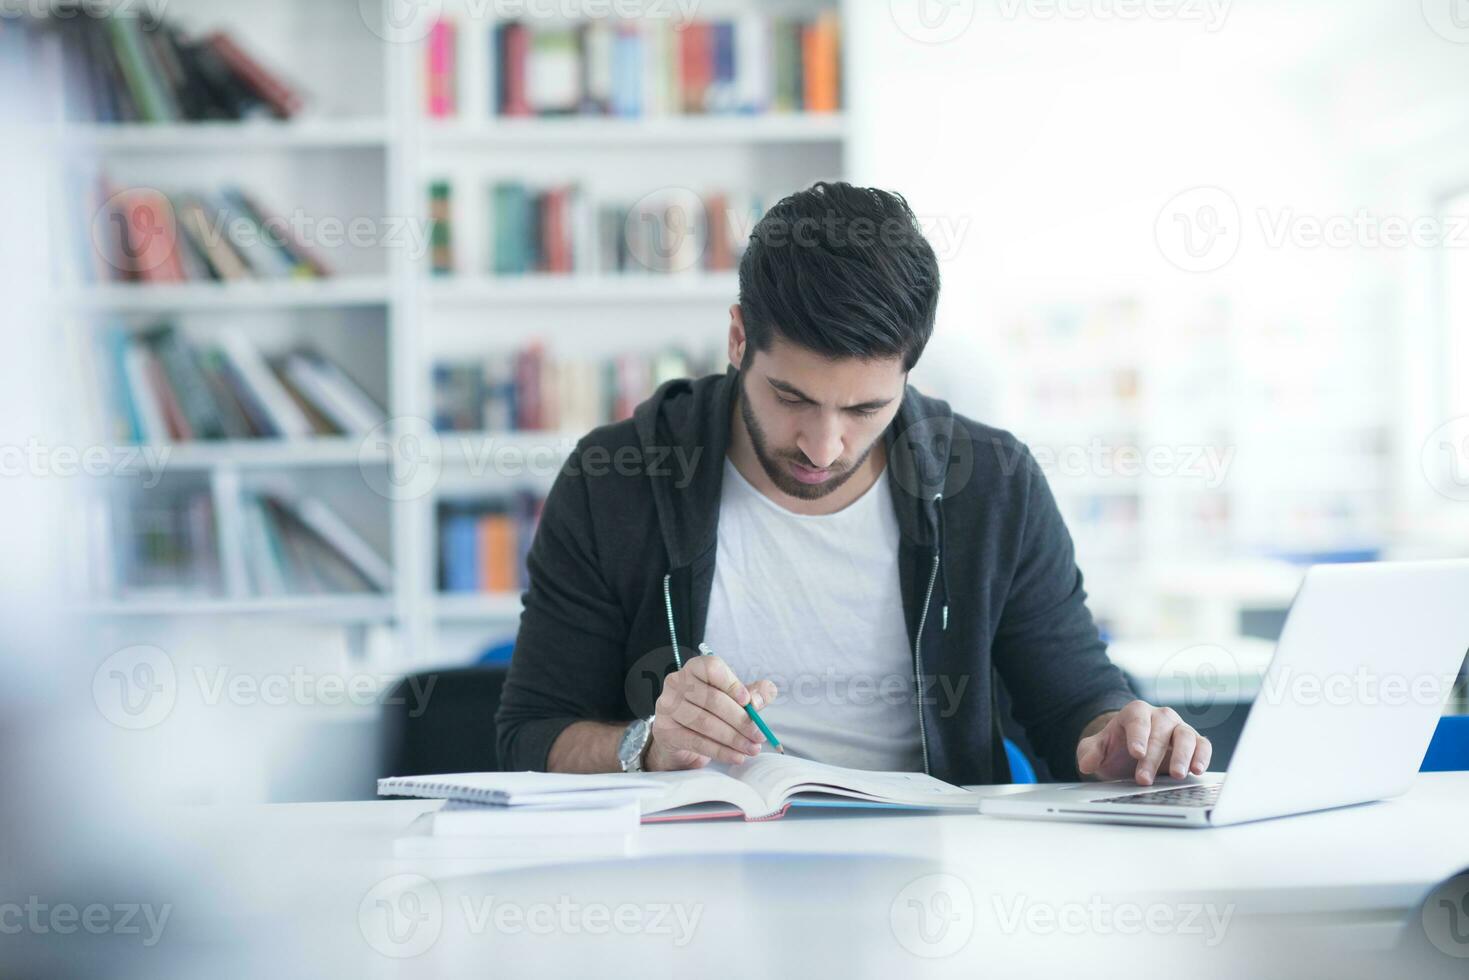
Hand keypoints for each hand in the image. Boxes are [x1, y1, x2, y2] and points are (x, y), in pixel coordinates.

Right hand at [644, 655, 777, 771]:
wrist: (681, 737)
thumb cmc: (711, 711)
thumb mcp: (735, 699)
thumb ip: (753, 694)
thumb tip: (759, 699)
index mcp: (694, 668)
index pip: (712, 668)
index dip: (732, 684)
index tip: (749, 702)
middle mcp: (676, 683)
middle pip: (712, 699)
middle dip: (740, 720)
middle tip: (759, 735)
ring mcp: (667, 706)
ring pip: (705, 723)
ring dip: (733, 738)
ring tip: (752, 749)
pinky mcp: (665, 730)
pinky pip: (696, 741)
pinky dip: (720, 751)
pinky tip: (737, 757)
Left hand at [1076, 700, 1211, 784]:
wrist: (1129, 754)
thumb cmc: (1115, 748)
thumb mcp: (1097, 749)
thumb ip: (1090, 752)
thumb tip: (1087, 763)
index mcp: (1135, 712)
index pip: (1138, 720)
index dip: (1138, 736)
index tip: (1136, 752)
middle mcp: (1160, 716)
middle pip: (1160, 732)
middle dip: (1153, 757)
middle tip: (1144, 779)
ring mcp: (1178, 728)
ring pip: (1186, 736)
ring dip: (1182, 756)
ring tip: (1176, 775)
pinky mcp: (1194, 742)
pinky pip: (1203, 745)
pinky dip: (1202, 756)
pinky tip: (1197, 770)